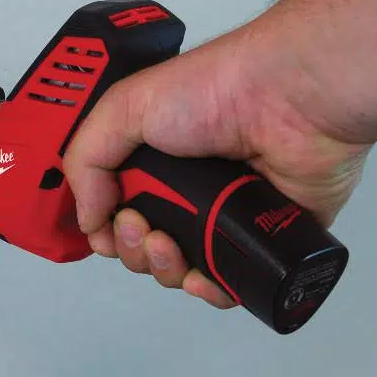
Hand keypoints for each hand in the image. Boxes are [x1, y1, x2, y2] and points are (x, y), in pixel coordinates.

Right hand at [62, 15, 371, 309]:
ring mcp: (226, 212)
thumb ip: (87, 159)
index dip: (104, 225)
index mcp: (156, 154)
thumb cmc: (218, 88)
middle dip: (131, 246)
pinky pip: (230, 280)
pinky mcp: (263, 235)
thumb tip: (87, 216)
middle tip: (139, 225)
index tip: (103, 225)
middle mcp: (190, 184)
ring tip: (168, 243)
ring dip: (162, 267)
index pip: (115, 205)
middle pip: (144, 242)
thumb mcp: (124, 107)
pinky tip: (202, 275)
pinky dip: (211, 288)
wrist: (289, 101)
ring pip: (182, 267)